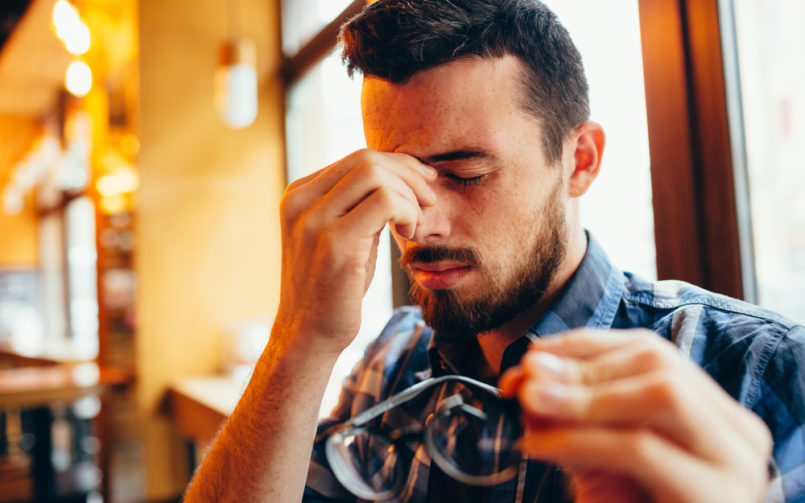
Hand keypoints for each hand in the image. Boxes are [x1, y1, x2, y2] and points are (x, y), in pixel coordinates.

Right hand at [274, 149, 436, 354]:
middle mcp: (300, 201)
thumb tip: (403, 176)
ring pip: (376, 175)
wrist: (309, 334)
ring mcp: (313, 220)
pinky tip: (411, 234)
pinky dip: (408, 212)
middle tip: (430, 204)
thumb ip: (360, 205)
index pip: (357, 159)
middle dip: (409, 176)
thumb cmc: (334, 288)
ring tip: (417, 226)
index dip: (400, 165)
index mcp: (300, 195)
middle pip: (367, 160)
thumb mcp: (345, 235)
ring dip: (410, 197)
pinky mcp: (333, 242)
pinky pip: (384, 202)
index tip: (425, 183)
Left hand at [500, 329, 772, 502]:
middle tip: (525, 382)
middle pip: (659, 363)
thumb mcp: (595, 456)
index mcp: (713, 413)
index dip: (585, 347)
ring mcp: (735, 464)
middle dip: (583, 368)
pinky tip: (539, 446)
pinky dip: (579, 438)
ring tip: (530, 404)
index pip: (651, 351)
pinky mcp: (716, 498)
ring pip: (661, 394)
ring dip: (583, 395)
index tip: (532, 356)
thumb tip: (527, 375)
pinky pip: (640, 447)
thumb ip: (569, 415)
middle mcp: (736, 433)